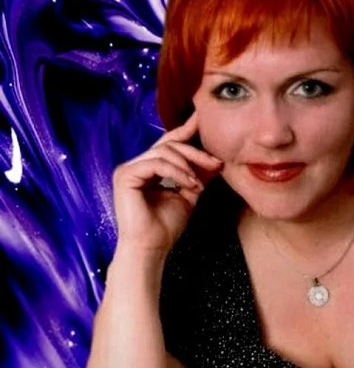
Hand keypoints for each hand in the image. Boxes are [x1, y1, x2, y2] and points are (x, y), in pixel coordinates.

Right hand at [112, 112, 222, 252]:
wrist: (151, 249)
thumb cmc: (166, 227)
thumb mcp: (188, 194)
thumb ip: (197, 175)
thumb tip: (215, 159)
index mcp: (147, 168)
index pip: (168, 144)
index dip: (185, 130)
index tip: (202, 119)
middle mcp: (135, 165)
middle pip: (169, 144)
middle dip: (195, 151)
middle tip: (216, 163)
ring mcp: (128, 169)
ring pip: (164, 152)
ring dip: (188, 165)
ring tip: (198, 185)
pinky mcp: (125, 175)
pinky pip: (157, 163)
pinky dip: (177, 172)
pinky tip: (189, 185)